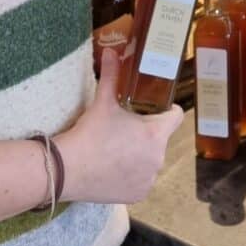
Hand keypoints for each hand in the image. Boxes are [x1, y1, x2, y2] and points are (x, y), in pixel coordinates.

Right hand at [54, 49, 182, 203]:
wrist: (69, 169)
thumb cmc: (90, 133)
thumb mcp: (103, 101)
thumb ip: (110, 74)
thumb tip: (110, 50)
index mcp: (156, 134)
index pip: (176, 117)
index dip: (167, 109)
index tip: (155, 108)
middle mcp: (158, 158)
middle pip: (160, 138)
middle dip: (147, 132)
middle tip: (125, 128)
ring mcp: (149, 179)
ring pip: (151, 159)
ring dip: (141, 153)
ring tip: (117, 148)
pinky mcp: (138, 195)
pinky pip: (142, 179)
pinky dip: (133, 174)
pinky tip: (114, 167)